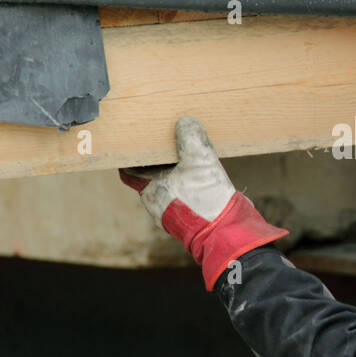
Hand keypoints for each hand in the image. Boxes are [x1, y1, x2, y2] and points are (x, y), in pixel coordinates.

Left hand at [119, 117, 287, 289]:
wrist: (226, 233)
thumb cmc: (207, 201)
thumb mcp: (200, 159)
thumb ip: (190, 137)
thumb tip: (186, 123)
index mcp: (150, 191)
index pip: (129, 171)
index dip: (132, 155)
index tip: (138, 142)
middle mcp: (156, 205)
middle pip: (149, 177)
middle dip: (157, 162)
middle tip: (167, 144)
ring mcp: (171, 215)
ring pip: (167, 188)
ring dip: (174, 175)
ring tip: (187, 159)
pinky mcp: (188, 219)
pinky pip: (181, 198)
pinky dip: (186, 186)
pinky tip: (201, 177)